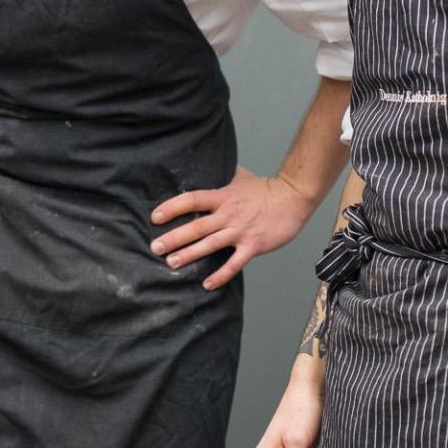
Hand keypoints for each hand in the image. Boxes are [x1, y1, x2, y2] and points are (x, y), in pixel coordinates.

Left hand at [150, 166, 314, 290]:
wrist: (292, 198)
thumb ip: (223, 175)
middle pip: (196, 226)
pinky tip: (207, 284)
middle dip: (174, 237)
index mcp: (223, 197)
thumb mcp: (240, 177)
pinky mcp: (253, 245)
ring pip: (210, 245)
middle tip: (155, 247)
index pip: (192, 200)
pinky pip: (234, 264)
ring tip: (172, 263)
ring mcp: (240, 231)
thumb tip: (212, 163)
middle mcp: (228, 214)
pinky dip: (220, 275)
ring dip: (190, 255)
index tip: (156, 216)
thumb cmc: (266, 188)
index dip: (172, 207)